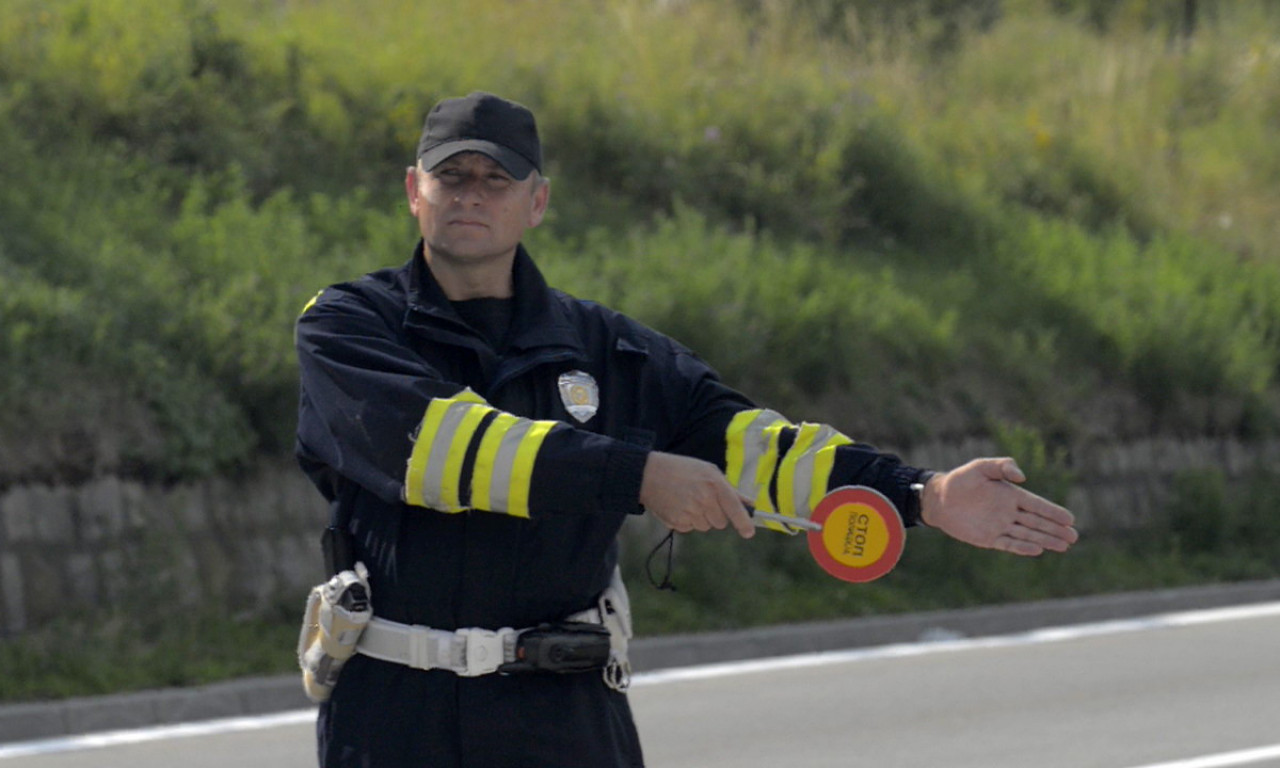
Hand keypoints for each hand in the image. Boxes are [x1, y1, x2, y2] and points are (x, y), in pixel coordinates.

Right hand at [639, 451, 755, 538]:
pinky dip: (686, 521)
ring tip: (687, 500)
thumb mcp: (708, 471)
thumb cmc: (682, 469)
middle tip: (702, 499)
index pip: (734, 509)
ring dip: (700, 518)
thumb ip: (730, 489)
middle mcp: (704, 500)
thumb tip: (749, 503)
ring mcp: (690, 513)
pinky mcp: (677, 522)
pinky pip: (690, 528)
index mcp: (714, 485)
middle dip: (715, 514)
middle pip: (720, 523)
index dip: (744, 523)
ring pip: (705, 526)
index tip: (749, 533)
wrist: (648, 474)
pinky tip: (678, 506)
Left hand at [920, 457, 1077, 555]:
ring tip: (1063, 546)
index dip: (1053, 512)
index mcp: (1011, 495)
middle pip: (1037, 522)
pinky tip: (1038, 550)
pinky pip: (1009, 544)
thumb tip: (1022, 476)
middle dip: (1056, 530)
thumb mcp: (981, 467)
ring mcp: (1000, 526)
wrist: (939, 498)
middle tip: (1074, 537)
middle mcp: (1009, 512)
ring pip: (1027, 535)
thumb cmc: (961, 480)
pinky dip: (1023, 547)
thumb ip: (1002, 466)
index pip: (1037, 505)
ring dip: (1045, 540)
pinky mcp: (989, 538)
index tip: (1070, 519)